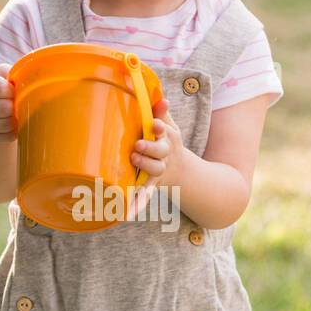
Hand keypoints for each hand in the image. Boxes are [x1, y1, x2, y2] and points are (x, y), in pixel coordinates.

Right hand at [0, 61, 15, 140]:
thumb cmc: (5, 86)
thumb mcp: (5, 74)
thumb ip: (15, 72)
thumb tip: (34, 73)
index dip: (11, 90)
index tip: (13, 91)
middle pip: (3, 108)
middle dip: (15, 106)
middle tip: (18, 104)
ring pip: (5, 124)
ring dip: (16, 120)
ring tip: (18, 114)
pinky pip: (5, 136)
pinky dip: (14, 132)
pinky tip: (15, 125)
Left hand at [126, 97, 184, 218]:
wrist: (181, 171)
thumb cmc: (167, 142)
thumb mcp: (169, 126)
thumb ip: (162, 113)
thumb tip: (160, 98)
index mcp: (167, 137)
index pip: (165, 131)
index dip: (160, 127)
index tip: (153, 124)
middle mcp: (165, 154)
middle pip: (161, 151)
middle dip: (151, 148)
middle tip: (138, 145)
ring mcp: (159, 170)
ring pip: (154, 170)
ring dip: (145, 166)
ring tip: (133, 160)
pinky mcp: (152, 184)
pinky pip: (145, 194)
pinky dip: (138, 204)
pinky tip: (128, 212)